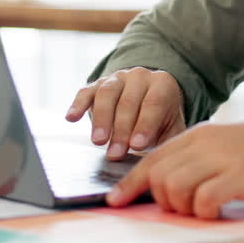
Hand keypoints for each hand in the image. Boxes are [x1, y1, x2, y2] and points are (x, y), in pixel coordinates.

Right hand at [64, 68, 185, 159]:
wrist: (149, 100)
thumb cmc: (162, 121)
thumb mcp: (172, 129)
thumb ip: (166, 143)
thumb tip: (155, 166)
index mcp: (162, 84)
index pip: (154, 103)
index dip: (145, 125)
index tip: (137, 146)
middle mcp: (140, 76)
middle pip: (128, 101)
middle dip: (121, 130)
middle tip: (115, 154)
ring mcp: (117, 78)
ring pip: (107, 94)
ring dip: (101, 119)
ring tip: (98, 142)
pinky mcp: (97, 83)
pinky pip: (86, 91)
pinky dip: (78, 104)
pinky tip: (71, 118)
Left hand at [105, 116, 243, 218]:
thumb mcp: (225, 147)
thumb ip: (197, 162)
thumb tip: (169, 186)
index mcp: (199, 136)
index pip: (152, 159)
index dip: (131, 183)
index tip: (117, 200)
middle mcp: (205, 143)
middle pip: (159, 177)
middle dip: (163, 201)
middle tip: (184, 209)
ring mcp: (222, 158)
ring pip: (176, 188)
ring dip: (184, 208)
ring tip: (204, 209)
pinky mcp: (240, 175)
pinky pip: (204, 199)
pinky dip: (205, 212)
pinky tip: (219, 211)